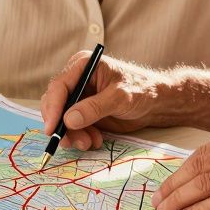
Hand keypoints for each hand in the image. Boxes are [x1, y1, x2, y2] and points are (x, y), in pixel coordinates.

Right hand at [39, 52, 169, 150]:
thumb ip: (95, 108)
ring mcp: (79, 97)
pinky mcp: (83, 112)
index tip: (52, 129)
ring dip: (73, 135)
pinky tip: (95, 140)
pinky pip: (72, 128)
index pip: (59, 86)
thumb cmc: (142, 91)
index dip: (53, 108)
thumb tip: (69, 119)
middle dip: (62, 125)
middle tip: (72, 142)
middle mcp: (77, 80)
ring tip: (90, 143)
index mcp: (83, 65)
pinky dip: (80, 137)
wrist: (156, 104)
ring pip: (62, 119)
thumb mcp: (120, 97)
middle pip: (55, 104)